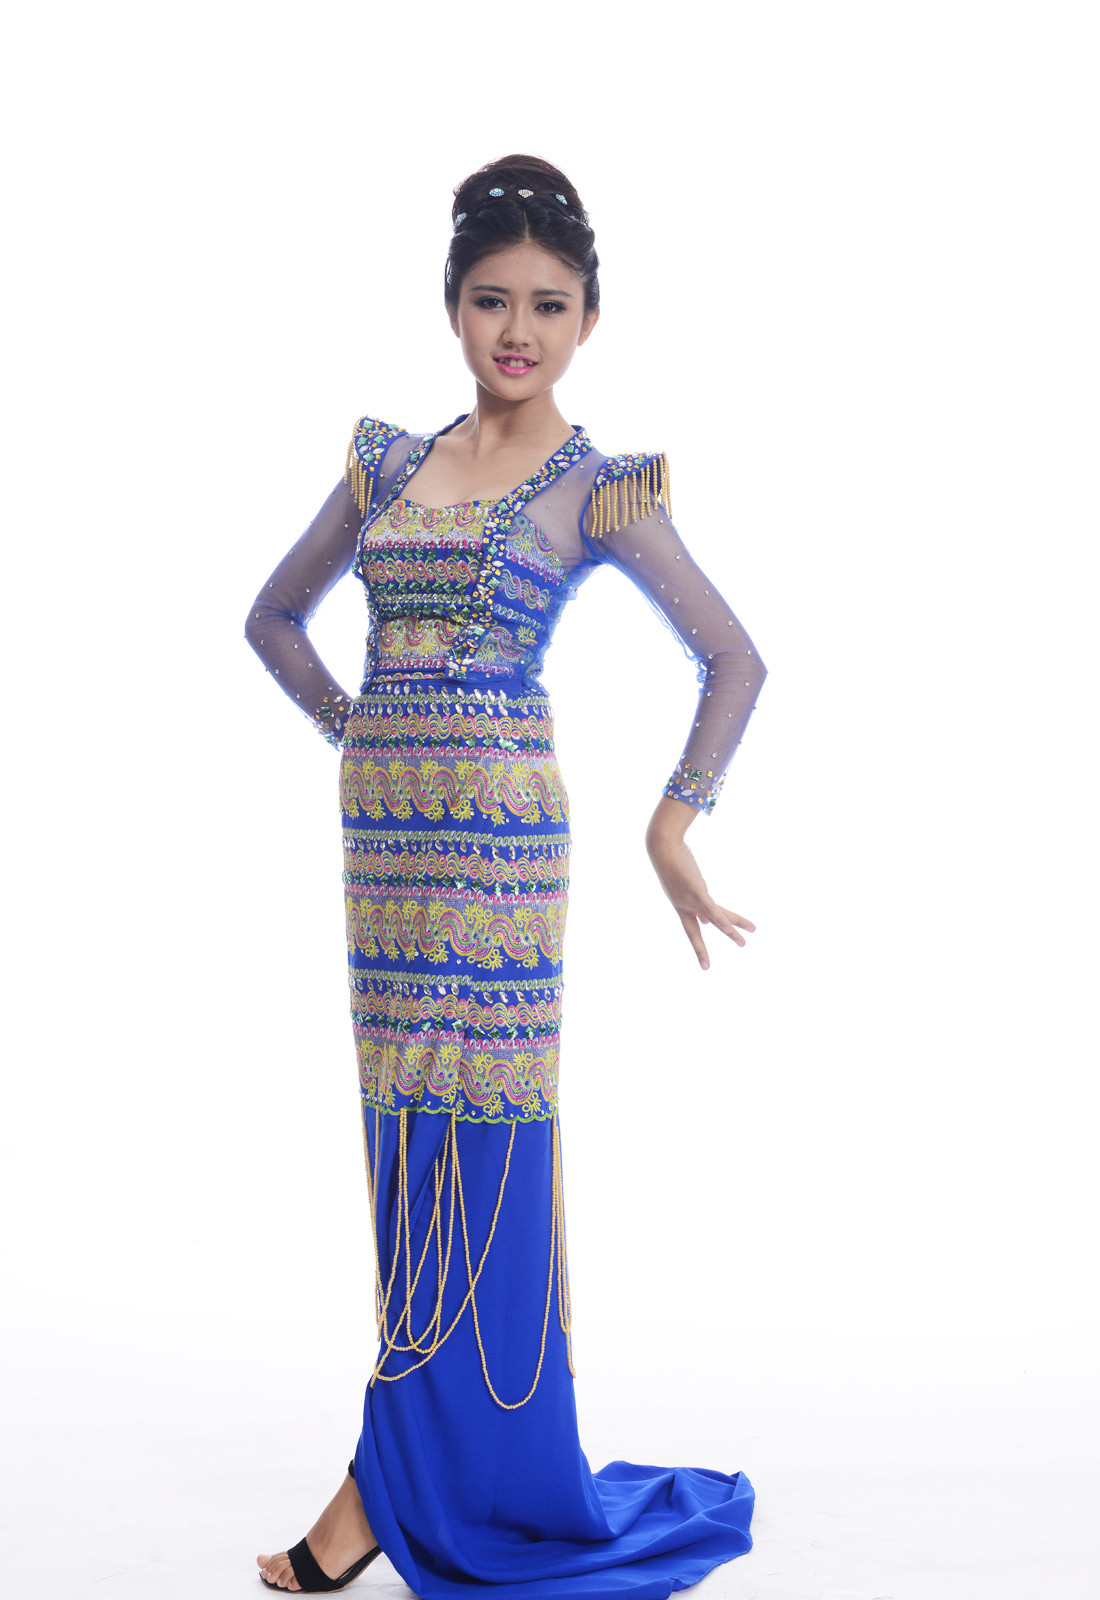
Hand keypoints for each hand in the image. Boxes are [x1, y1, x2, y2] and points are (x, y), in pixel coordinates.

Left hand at [645, 799, 756, 969]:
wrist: (662, 846)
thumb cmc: (672, 861)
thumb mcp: (685, 884)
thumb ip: (697, 900)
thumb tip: (706, 920)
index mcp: (681, 905)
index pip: (692, 929)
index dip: (698, 946)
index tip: (705, 966)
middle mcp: (685, 905)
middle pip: (705, 926)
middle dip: (708, 947)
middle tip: (712, 965)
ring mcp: (690, 899)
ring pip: (715, 918)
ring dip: (731, 930)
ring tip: (745, 942)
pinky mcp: (696, 889)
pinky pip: (712, 908)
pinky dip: (721, 919)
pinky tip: (730, 928)